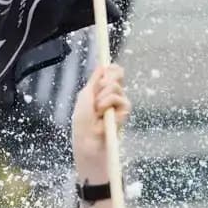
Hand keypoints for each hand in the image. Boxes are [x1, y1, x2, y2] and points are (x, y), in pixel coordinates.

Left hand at [71, 64, 127, 184]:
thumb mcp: (85, 98)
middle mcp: (112, 95)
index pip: (113, 73)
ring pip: (116, 87)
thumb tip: (102, 65)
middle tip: (96, 98)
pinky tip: (104, 115)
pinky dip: (109, 105)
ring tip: (97, 111)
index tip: (107, 69)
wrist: (88, 141)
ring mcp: (120, 104)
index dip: (112, 69)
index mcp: (101, 91)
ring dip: (103, 97)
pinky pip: (121, 100)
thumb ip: (94, 81)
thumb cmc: (82, 123)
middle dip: (105, 83)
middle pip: (118, 75)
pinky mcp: (124, 113)